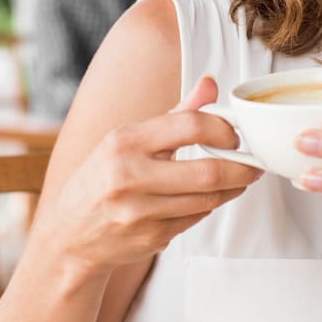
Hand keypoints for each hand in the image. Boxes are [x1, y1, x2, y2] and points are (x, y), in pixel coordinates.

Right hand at [31, 77, 262, 278]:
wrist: (67, 237)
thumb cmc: (102, 178)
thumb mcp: (128, 138)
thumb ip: (177, 113)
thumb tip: (211, 83)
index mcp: (124, 141)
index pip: (190, 125)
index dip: (223, 129)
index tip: (235, 135)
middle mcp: (128, 177)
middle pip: (207, 172)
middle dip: (241, 168)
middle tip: (253, 164)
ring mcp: (138, 212)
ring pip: (207, 199)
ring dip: (231, 189)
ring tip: (239, 178)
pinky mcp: (149, 238)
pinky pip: (195, 219)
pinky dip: (208, 207)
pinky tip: (207, 197)